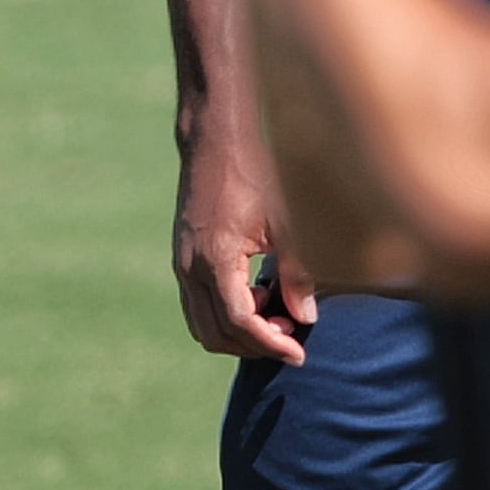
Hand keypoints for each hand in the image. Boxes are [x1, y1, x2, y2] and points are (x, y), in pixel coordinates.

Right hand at [176, 105, 317, 362]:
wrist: (215, 137)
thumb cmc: (255, 172)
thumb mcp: (286, 222)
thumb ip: (297, 273)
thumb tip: (307, 318)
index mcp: (216, 258)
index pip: (240, 322)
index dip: (271, 344)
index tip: (300, 352)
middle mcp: (190, 266)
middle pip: (216, 333)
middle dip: (254, 344)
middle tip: (291, 334)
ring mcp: (182, 262)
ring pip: (202, 324)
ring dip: (238, 333)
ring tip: (275, 313)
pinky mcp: (183, 255)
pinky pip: (197, 305)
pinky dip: (225, 315)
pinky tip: (257, 292)